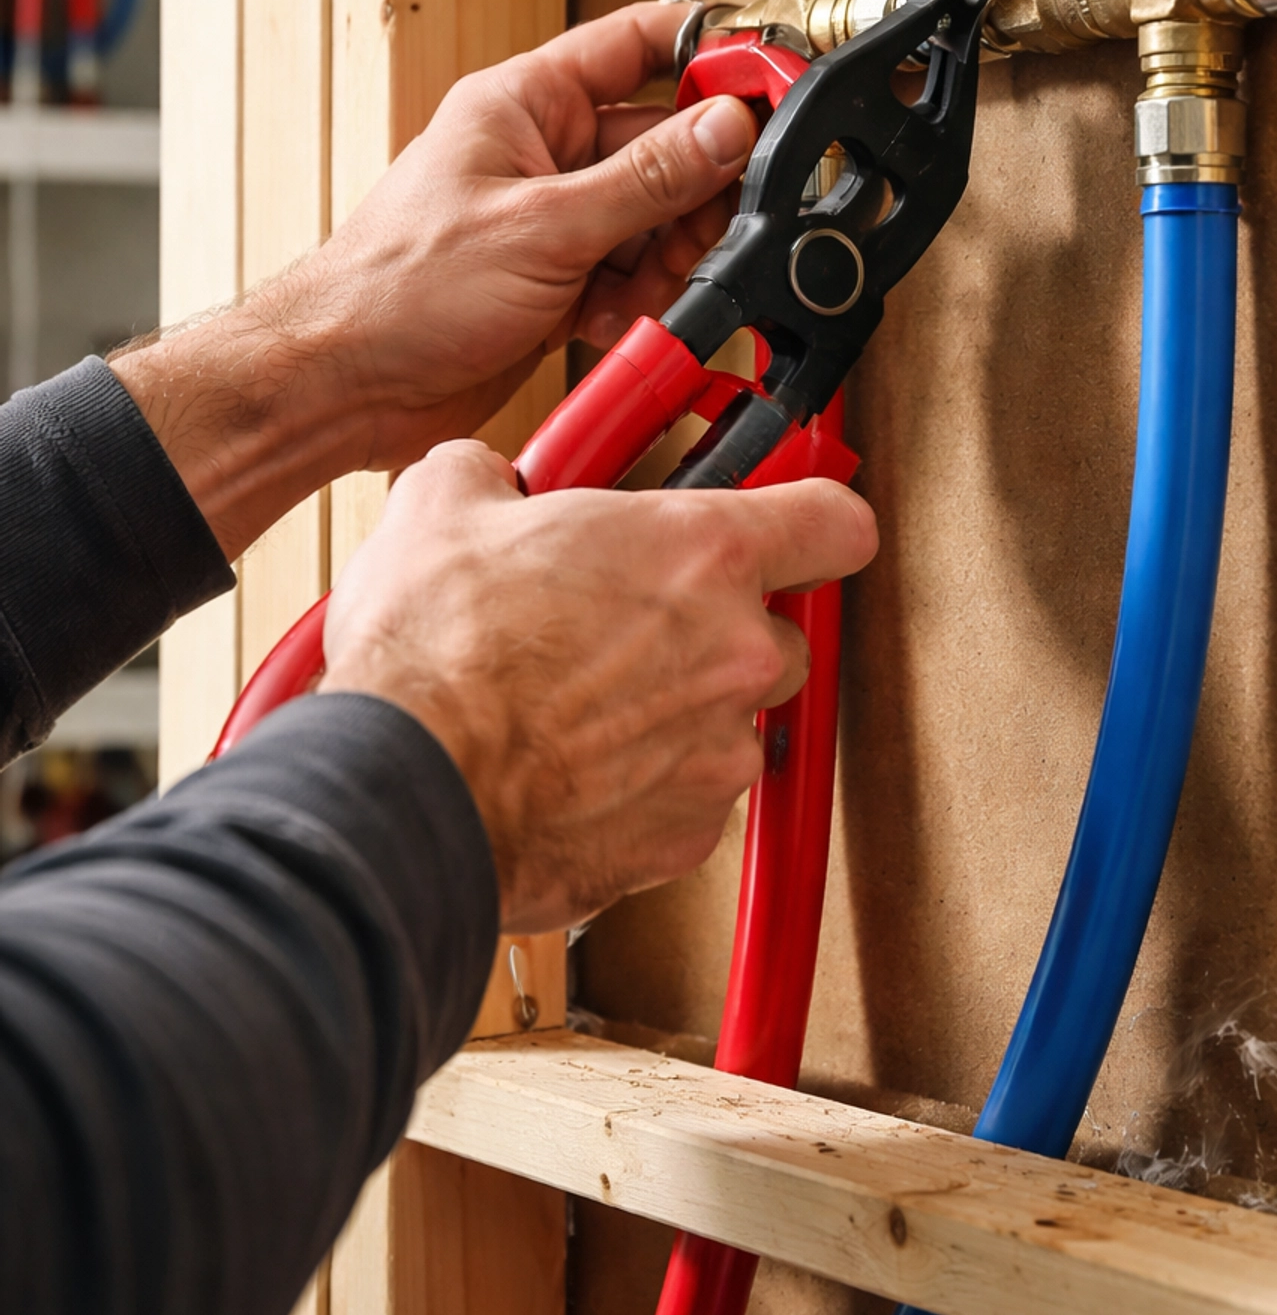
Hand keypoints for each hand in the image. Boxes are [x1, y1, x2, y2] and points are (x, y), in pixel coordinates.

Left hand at [113, 3, 756, 558]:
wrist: (343, 385)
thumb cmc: (397, 289)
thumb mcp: (542, 227)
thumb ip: (645, 179)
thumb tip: (727, 127)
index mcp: (526, 103)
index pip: (639, 44)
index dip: (710, 52)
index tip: (770, 80)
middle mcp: (542, 153)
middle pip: (662, 143)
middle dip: (701, 186)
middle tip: (725, 221)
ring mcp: (553, 220)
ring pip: (655, 218)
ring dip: (671, 255)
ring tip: (658, 287)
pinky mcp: (557, 281)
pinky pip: (632, 276)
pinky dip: (640, 302)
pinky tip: (621, 323)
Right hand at [321, 443, 877, 931]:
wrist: (402, 790)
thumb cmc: (433, 659)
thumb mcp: (444, 508)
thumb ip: (493, 477)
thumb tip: (481, 478)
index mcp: (702, 554)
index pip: (836, 523)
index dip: (816, 521)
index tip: (797, 526)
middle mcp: (735, 654)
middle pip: (782, 636)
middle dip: (719, 632)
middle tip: (635, 627)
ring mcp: (717, 754)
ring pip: (728, 725)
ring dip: (674, 715)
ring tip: (580, 707)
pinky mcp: (683, 838)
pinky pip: (684, 803)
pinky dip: (641, 791)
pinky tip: (567, 769)